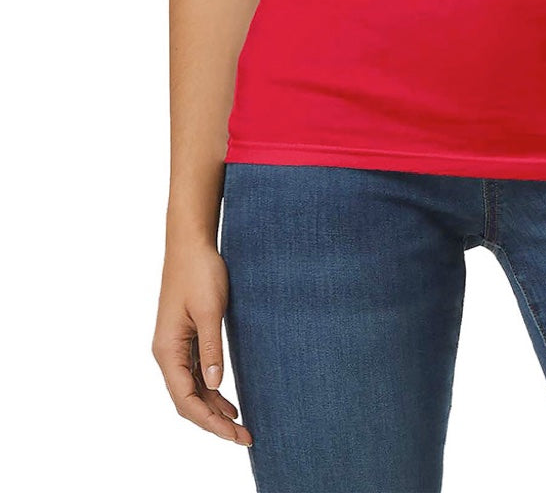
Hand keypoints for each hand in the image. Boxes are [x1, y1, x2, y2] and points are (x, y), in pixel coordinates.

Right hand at [151, 237, 253, 447]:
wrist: (191, 244)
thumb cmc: (199, 272)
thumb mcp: (210, 310)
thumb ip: (211, 349)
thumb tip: (215, 386)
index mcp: (168, 350)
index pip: (186, 400)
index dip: (210, 422)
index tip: (234, 434)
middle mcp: (167, 353)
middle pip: (187, 400)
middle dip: (214, 422)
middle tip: (245, 436)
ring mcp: (175, 346)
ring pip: (192, 390)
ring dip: (213, 409)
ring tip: (240, 425)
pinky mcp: (185, 338)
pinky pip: (196, 373)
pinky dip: (211, 390)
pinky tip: (226, 400)